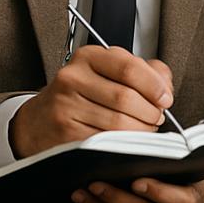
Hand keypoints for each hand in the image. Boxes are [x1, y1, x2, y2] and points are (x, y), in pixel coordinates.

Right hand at [10, 47, 173, 157]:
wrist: (38, 122)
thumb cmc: (81, 95)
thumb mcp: (108, 72)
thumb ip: (144, 72)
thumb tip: (165, 86)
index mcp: (88, 57)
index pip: (129, 67)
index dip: (154, 86)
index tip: (165, 98)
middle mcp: (73, 78)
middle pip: (126, 98)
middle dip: (150, 112)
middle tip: (156, 117)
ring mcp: (66, 107)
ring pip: (118, 123)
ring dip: (141, 130)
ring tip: (144, 129)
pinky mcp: (65, 134)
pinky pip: (105, 142)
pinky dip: (123, 144)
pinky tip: (126, 141)